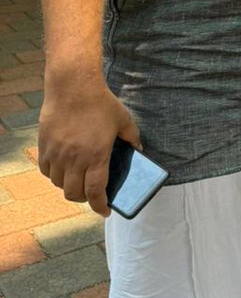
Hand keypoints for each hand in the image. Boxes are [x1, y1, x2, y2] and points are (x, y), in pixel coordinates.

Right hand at [38, 71, 141, 215]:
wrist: (73, 86)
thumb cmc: (101, 103)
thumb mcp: (124, 120)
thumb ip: (132, 138)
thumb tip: (138, 150)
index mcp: (96, 156)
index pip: (96, 192)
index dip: (100, 206)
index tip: (105, 211)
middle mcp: (74, 159)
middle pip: (74, 194)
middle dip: (84, 199)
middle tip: (92, 195)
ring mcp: (57, 154)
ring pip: (58, 184)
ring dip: (69, 187)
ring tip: (78, 181)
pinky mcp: (45, 146)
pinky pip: (46, 170)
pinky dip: (54, 175)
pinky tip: (62, 169)